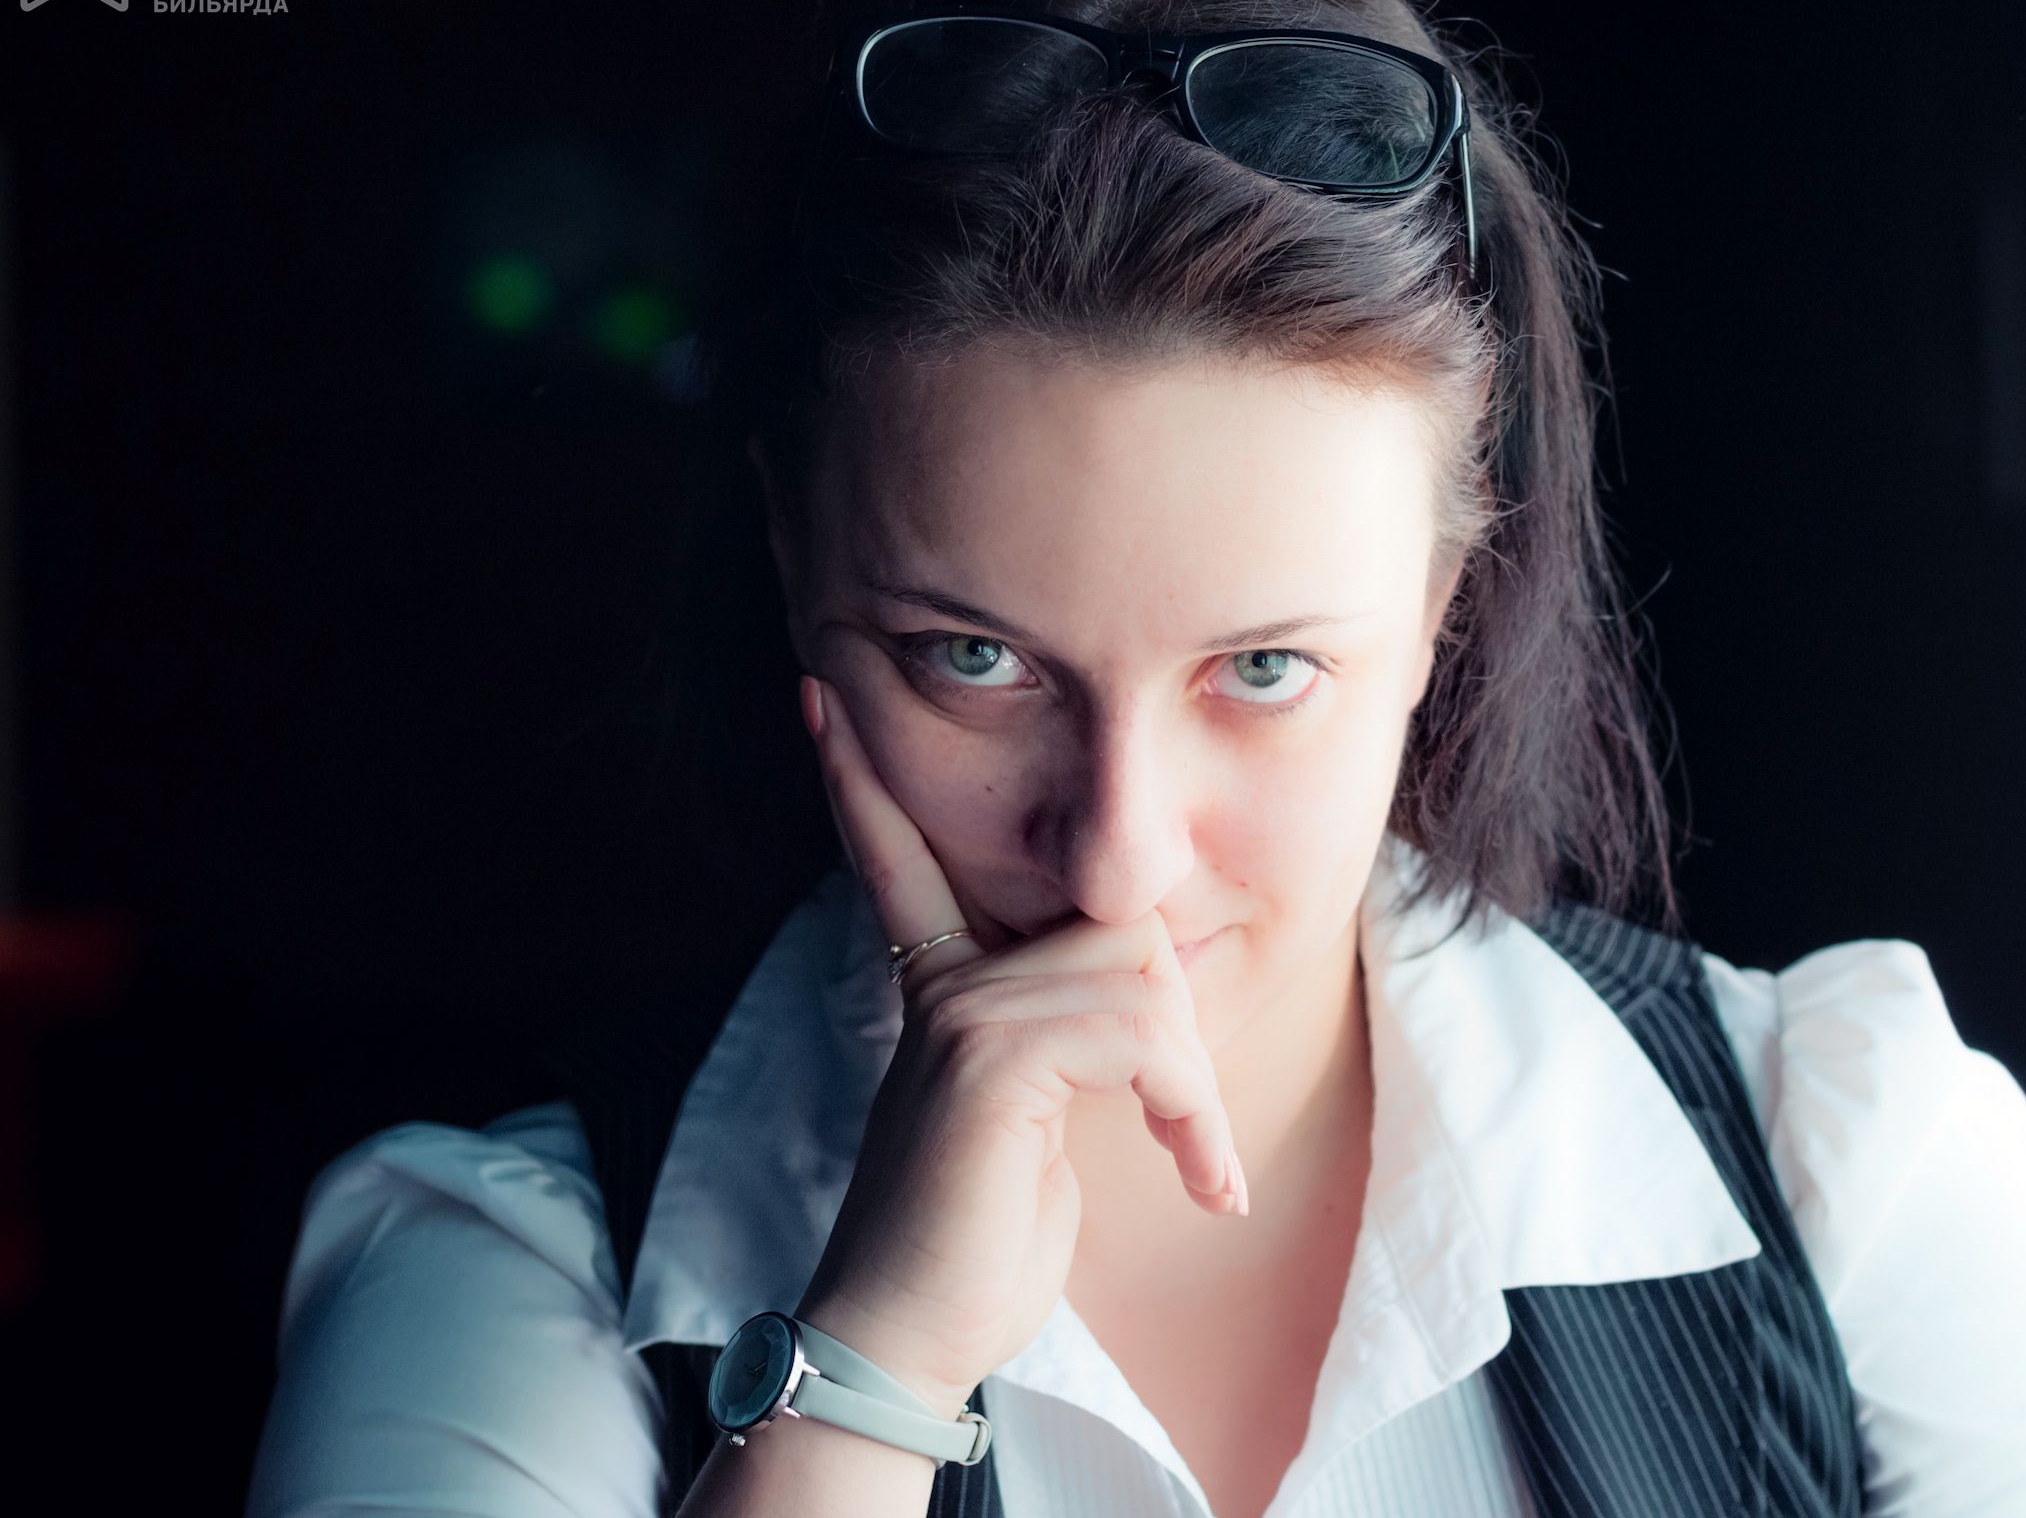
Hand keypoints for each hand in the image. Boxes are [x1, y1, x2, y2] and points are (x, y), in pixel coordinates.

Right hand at [794, 676, 1246, 1415]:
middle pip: (1119, 925)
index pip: (902, 858)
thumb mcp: (1032, 1116)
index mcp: (941, 982)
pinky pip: (1143, 1037)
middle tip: (1193, 1137)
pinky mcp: (990, 1058)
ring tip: (1197, 1165)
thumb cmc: (978, 1235)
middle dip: (1181, 1030)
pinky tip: (1199, 1180)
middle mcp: (945, 980)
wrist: (911, 1333)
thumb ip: (1071, 1034)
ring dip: (1193, 1085)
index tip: (821, 697)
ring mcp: (962, 1011)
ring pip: (1142, 977)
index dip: (861, 780)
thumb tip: (1160, 975)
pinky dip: (1192, 1112)